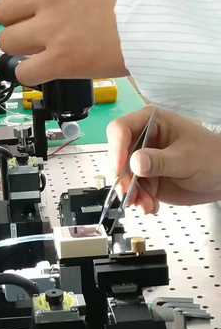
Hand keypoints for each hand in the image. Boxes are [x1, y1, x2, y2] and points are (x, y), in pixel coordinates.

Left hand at [0, 0, 133, 86]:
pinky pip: (23, 72)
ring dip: (20, 48)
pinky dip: (30, 74)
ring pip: (7, 41)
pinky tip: (43, 70)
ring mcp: (52, 26)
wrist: (167, 15)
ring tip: (40, 49)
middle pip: (3, 11)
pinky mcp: (60, 58)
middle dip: (17, 21)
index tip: (38, 6)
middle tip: (34, 28)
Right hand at [106, 106, 220, 213]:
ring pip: (123, 176)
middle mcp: (141, 139)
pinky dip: (139, 200)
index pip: (120, 129)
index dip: (116, 149)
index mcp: (150, 122)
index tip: (119, 170)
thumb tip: (135, 163)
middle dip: (122, 177)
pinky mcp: (145, 178)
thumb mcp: (187, 158)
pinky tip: (151, 206)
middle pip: (117, 156)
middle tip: (129, 194)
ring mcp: (141, 159)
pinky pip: (132, 189)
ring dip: (131, 194)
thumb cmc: (213, 158)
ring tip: (146, 205)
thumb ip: (160, 161)